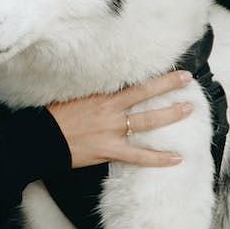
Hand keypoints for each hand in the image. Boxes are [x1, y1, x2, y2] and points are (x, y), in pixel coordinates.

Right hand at [46, 70, 192, 167]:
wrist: (41, 139)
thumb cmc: (53, 117)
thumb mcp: (73, 97)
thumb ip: (93, 95)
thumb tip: (106, 89)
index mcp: (102, 96)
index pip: (134, 83)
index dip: (155, 77)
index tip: (171, 70)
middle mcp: (111, 111)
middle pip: (145, 96)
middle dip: (168, 87)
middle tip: (188, 81)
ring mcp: (112, 131)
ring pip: (147, 122)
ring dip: (169, 115)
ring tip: (188, 110)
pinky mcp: (109, 151)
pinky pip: (139, 156)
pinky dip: (158, 158)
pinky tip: (176, 158)